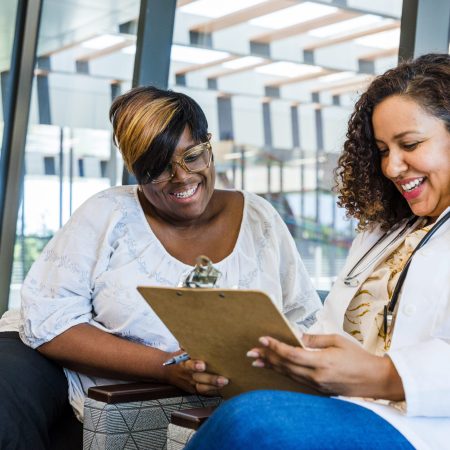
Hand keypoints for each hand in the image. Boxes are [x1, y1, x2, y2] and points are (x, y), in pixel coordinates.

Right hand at [164, 352, 227, 395]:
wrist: (166, 371)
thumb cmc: (179, 357)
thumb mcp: (182, 350)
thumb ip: (191, 347)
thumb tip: (202, 335)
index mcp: (183, 363)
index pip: (188, 365)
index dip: (195, 365)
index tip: (202, 365)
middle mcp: (187, 375)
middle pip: (199, 379)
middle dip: (212, 380)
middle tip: (224, 379)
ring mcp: (190, 384)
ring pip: (202, 388)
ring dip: (214, 387)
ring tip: (225, 384)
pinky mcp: (193, 390)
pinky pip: (204, 392)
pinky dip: (213, 391)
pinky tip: (223, 389)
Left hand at [247, 333, 404, 399]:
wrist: (376, 379)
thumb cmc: (359, 357)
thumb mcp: (338, 340)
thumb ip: (315, 339)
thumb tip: (298, 336)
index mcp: (322, 362)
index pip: (291, 354)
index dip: (275, 346)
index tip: (263, 339)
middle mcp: (317, 376)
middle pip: (286, 366)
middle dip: (267, 357)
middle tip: (251, 351)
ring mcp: (318, 386)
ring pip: (289, 375)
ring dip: (272, 367)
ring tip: (258, 360)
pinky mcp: (320, 390)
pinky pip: (297, 381)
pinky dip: (285, 374)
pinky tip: (277, 369)